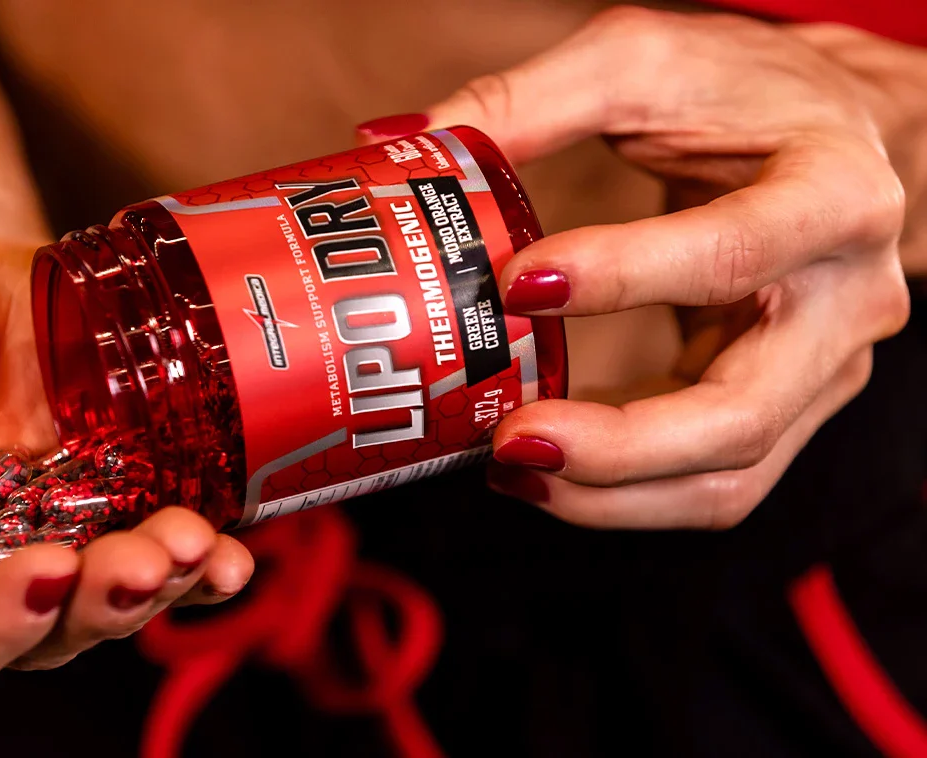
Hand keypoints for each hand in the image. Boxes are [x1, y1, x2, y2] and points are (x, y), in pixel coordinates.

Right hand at [0, 238, 253, 701]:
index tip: (46, 572)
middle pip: (47, 635)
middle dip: (103, 604)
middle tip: (146, 559)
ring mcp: (53, 538)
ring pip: (112, 598)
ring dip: (161, 583)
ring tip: (194, 541)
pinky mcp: (111, 497)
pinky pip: (159, 545)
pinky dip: (201, 561)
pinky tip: (230, 552)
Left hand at [403, 8, 910, 527]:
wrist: (844, 133)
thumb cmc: (746, 91)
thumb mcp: (643, 63)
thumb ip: (530, 103)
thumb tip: (405, 145)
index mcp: (834, 196)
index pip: (732, 254)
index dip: (624, 278)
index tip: (516, 282)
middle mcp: (847, 301)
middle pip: (740, 416)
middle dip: (617, 448)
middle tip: (509, 441)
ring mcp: (823, 368)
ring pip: (728, 477)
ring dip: (612, 494)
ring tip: (510, 469)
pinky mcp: (786, 405)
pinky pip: (710, 477)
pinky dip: (627, 490)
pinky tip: (546, 469)